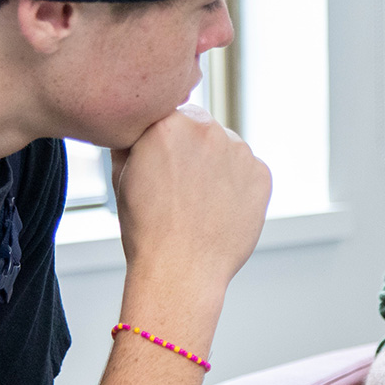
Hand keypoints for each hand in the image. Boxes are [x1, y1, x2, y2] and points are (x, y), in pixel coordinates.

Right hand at [112, 105, 270, 292]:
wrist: (179, 271)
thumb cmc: (145, 229)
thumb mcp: (122, 177)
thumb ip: (130, 140)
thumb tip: (135, 124)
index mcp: (168, 123)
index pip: (172, 113)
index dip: (167, 139)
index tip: (163, 163)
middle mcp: (207, 129)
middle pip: (202, 127)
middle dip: (193, 148)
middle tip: (181, 186)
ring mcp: (239, 151)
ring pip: (227, 148)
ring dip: (217, 165)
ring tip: (200, 203)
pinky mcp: (262, 174)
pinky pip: (249, 171)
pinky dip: (238, 186)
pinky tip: (220, 211)